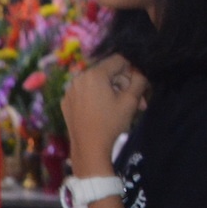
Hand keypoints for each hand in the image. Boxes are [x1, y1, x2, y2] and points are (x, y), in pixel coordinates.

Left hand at [61, 54, 148, 175]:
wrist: (89, 147)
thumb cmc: (111, 123)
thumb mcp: (131, 100)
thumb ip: (139, 80)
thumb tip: (139, 71)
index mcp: (94, 74)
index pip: (118, 60)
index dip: (131, 70)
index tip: (138, 85)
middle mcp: (78, 78)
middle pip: (107, 72)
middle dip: (123, 85)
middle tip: (138, 102)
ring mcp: (70, 91)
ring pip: (96, 84)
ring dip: (112, 92)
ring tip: (124, 109)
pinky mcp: (66, 102)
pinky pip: (85, 93)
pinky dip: (97, 98)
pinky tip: (104, 112)